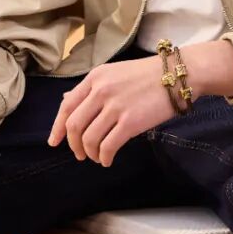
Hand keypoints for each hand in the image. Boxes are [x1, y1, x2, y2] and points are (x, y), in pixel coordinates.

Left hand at [47, 55, 179, 167]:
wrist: (179, 74)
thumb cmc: (148, 75)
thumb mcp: (114, 74)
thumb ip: (91, 88)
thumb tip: (67, 101)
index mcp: (95, 78)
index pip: (67, 106)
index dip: (57, 127)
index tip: (54, 141)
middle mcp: (101, 91)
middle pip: (74, 125)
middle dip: (74, 145)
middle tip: (80, 154)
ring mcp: (115, 106)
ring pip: (89, 139)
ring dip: (90, 153)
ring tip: (98, 157)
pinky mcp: (130, 122)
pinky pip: (108, 146)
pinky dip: (104, 157)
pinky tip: (108, 160)